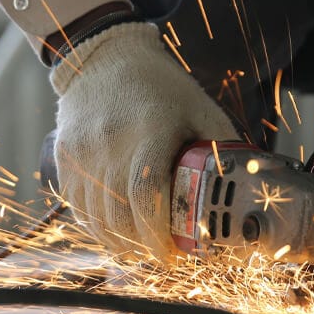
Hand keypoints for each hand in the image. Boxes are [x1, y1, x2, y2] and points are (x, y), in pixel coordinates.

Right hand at [51, 22, 236, 259]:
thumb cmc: (160, 86)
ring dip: (117, 242)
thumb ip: (222, 148)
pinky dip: (94, 227)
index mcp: (150, 131)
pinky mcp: (64, 155)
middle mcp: (111, 143)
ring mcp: (82, 151)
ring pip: (94, 217)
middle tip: (160, 256)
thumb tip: (250, 187)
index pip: (146, 196)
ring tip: (137, 249)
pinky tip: (112, 232)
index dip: (157, 235)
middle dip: (140, 246)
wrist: (104, 57)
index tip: (171, 255)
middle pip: (119, 215)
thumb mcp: (200, 108)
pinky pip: (76, 205)